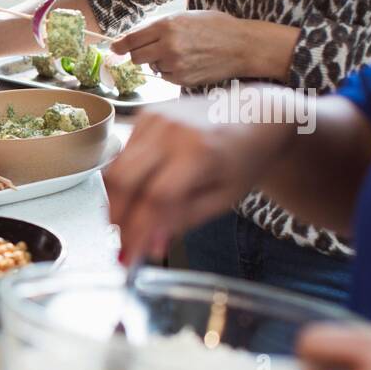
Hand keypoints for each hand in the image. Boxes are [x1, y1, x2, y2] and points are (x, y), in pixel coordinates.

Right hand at [104, 94, 291, 259]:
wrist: (254, 116)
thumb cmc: (243, 160)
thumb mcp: (222, 199)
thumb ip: (183, 221)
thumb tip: (150, 244)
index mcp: (199, 153)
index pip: (155, 198)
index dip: (138, 230)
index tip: (131, 255)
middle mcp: (173, 131)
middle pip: (124, 180)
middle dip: (117, 217)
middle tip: (121, 240)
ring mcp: (157, 119)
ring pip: (116, 168)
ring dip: (116, 201)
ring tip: (126, 221)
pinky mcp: (147, 114)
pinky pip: (122, 154)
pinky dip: (123, 179)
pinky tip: (136, 192)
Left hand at [111, 10, 297, 86]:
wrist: (242, 45)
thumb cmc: (215, 27)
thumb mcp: (186, 17)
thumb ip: (160, 27)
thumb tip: (133, 38)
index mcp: (167, 26)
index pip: (132, 40)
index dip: (120, 46)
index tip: (115, 48)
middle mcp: (167, 45)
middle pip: (136, 57)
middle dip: (140, 55)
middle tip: (151, 51)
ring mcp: (174, 64)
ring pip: (152, 68)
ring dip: (159, 62)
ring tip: (181, 53)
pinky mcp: (182, 79)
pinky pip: (166, 77)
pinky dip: (172, 72)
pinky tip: (189, 63)